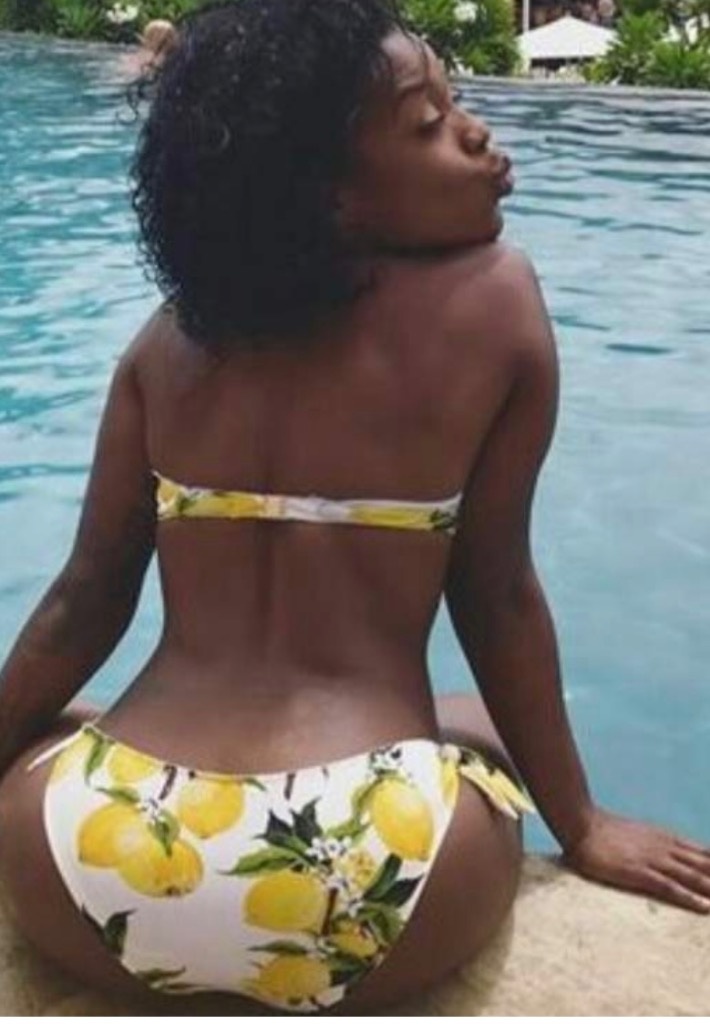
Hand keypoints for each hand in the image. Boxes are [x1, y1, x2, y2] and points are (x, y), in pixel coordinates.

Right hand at [561, 806, 709, 913]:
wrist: (582, 824)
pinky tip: (703, 906)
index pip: (703, 853)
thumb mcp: (636, 834)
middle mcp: (665, 848)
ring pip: (693, 876)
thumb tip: (663, 853)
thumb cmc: (603, 831)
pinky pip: (670, 887)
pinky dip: (690, 897)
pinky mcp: (639, 872)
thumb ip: (652, 843)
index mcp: (665, 838)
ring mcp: (653, 859)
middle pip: (705, 864)